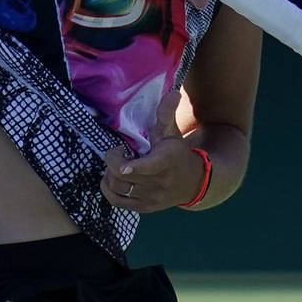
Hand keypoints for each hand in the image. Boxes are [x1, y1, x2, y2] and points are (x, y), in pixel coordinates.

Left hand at [102, 90, 209, 212]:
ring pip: (118, 189)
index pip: (149, 167)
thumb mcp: (172, 133)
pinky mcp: (145, 208)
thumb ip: (166, 114)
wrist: (193, 182)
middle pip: (123, 176)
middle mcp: (159, 182)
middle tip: (117, 151)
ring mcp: (151, 198)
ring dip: (109, 175)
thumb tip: (173, 92)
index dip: (133, 167)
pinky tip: (112, 179)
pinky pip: (117, 202)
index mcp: (165, 161)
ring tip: (116, 165)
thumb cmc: (177, 154)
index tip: (122, 162)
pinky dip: (108, 189)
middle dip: (112, 161)